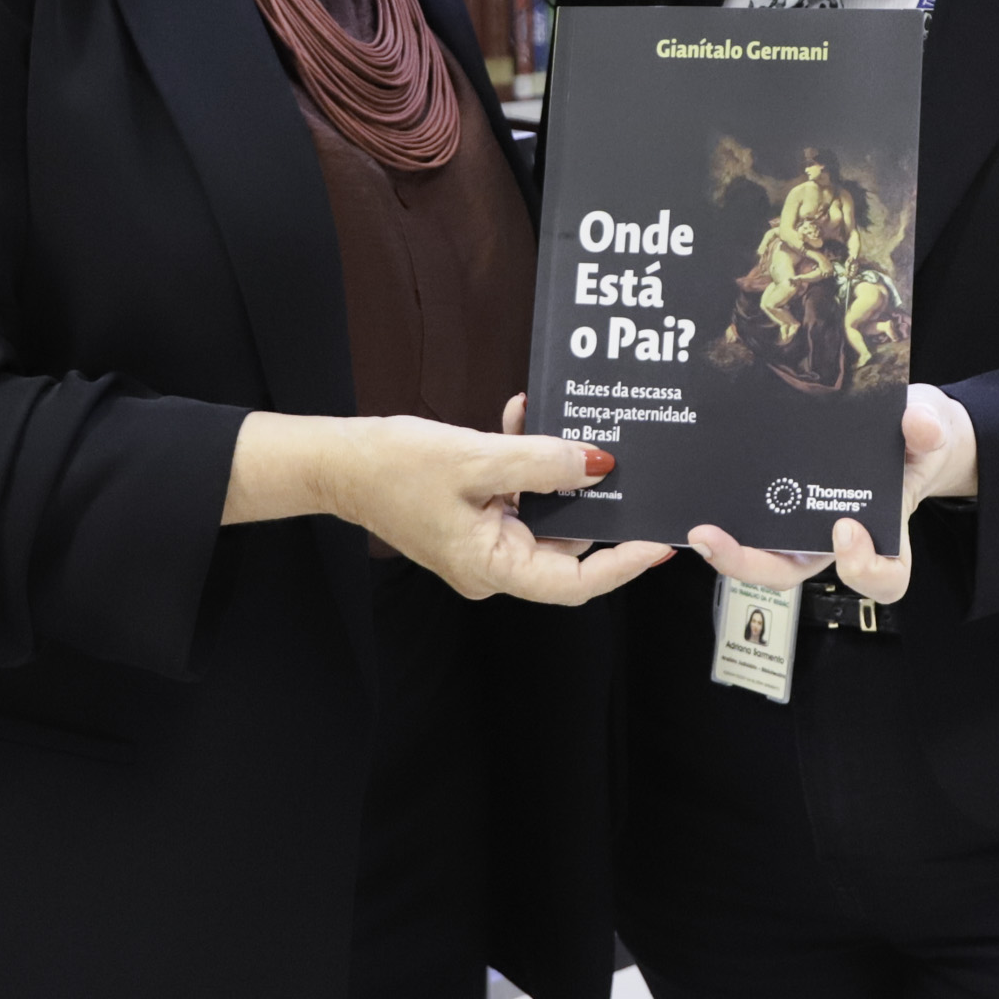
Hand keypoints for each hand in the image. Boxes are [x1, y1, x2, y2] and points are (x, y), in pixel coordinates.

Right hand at [227, 406, 671, 604]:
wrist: (338, 461)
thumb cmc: (394, 467)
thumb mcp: (476, 457)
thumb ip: (541, 462)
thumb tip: (599, 465)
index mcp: (492, 568)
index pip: (575, 582)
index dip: (623, 563)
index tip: (661, 539)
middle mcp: (492, 565)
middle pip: (565, 543)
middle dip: (591, 496)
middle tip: (625, 459)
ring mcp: (483, 542)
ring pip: (544, 512)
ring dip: (554, 466)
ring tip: (560, 421)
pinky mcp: (474, 516)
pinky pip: (517, 494)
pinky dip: (525, 459)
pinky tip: (522, 415)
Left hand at [687, 384, 977, 604]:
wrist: (903, 424)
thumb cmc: (917, 437)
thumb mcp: (933, 425)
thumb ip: (929, 426)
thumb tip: (919, 424)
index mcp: (884, 533)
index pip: (882, 578)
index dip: (862, 569)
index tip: (845, 527)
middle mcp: (836, 538)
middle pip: (794, 573)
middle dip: (752, 564)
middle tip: (717, 540)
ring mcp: (803, 522)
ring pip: (765, 555)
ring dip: (729, 549)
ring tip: (700, 527)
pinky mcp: (779, 500)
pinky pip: (752, 519)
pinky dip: (726, 515)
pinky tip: (704, 494)